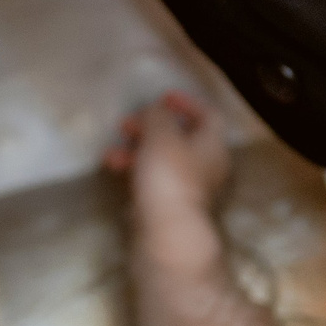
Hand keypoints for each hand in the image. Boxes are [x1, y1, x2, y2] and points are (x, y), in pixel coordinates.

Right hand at [104, 90, 230, 207]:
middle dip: (151, 127)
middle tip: (127, 123)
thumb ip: (157, 115)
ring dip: (137, 148)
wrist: (167, 229)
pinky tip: (113, 165)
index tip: (162, 97)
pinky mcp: (170, 202)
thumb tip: (154, 111)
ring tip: (113, 148)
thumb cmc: (169, 175)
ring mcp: (188, 186)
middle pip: (180, 137)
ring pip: (162, 158)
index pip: (208, 115)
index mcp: (213, 144)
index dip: (186, 103)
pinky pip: (153, 177)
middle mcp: (206, 164)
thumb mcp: (161, 134)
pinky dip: (135, 167)